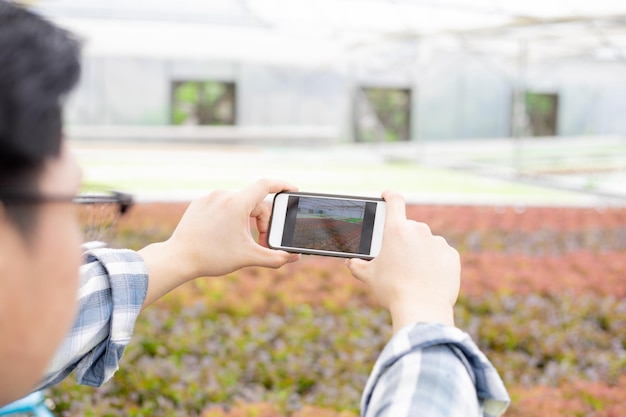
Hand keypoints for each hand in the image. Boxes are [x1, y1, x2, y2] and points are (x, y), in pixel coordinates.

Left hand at [168, 178, 300, 277]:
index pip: (266, 184)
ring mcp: (210, 197)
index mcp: (237, 203)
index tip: (293, 190)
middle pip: (255, 202)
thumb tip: (294, 256)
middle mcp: (223, 195)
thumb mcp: (248, 257)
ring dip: (247, 219)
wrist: (178, 258)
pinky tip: (225, 233)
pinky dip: (231, 216)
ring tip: (241, 239)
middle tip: (260, 241)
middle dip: (262, 221)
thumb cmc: (212, 257)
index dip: (283, 185)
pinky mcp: (200, 203)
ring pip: (239, 203)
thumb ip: (275, 257)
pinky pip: (223, 204)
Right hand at [346, 191, 459, 331]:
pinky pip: (440, 254)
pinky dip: (435, 262)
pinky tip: (428, 278)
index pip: (394, 201)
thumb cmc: (392, 290)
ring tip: (413, 274)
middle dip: (403, 240)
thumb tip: (351, 261)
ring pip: (426, 242)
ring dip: (420, 252)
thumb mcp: (368, 276)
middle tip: (398, 260)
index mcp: (396, 229)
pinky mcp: (451, 256)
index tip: (386, 195)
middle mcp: (419, 230)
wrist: (422, 308)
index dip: (389, 196)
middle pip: (409, 228)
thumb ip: (357, 265)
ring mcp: (437, 242)